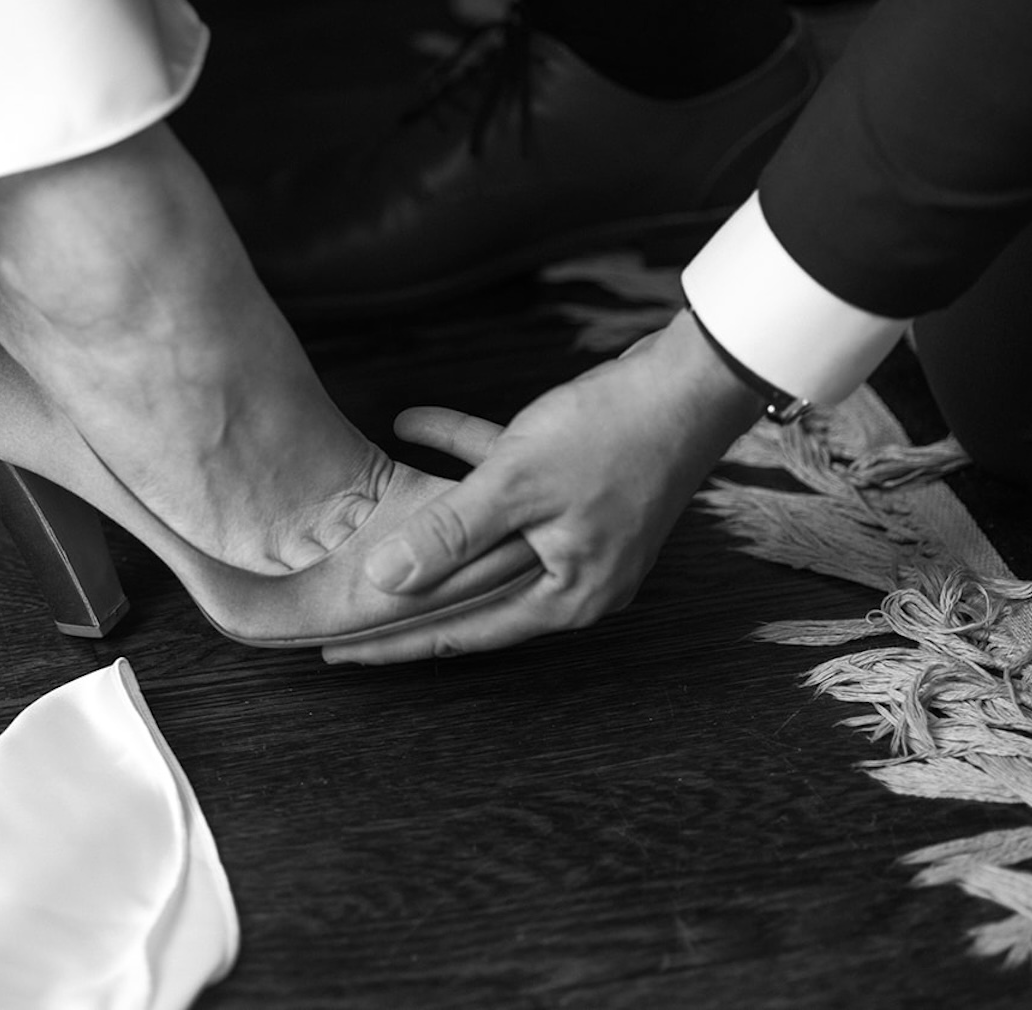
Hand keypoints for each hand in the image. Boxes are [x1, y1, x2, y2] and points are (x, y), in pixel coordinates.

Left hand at [323, 311, 765, 663]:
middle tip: (339, 601)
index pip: (461, 635)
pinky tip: (412, 424)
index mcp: (566, 596)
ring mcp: (581, 534)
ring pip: (486, 536)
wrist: (692, 378)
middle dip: (407, 587)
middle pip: (469, 592)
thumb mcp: (515, 484)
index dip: (395, 643)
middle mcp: (577, 577)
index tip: (339, 653)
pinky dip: (465, 461)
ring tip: (366, 517)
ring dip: (432, 515)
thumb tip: (383, 582)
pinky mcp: (581, 490)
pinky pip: (508, 487)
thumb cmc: (612, 434)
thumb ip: (448, 535)